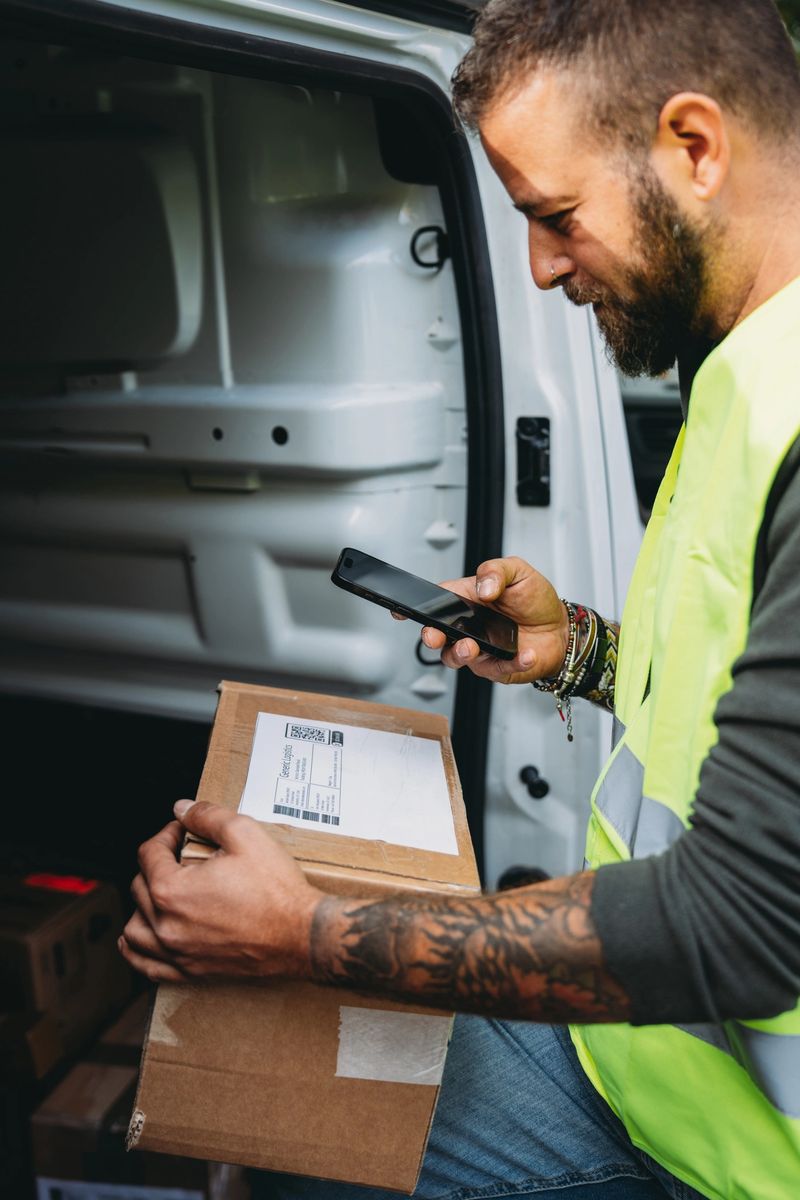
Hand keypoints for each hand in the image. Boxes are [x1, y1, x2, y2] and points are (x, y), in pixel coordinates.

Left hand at [119, 800, 321, 983]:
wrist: (302, 935)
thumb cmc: (276, 889)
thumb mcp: (245, 834)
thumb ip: (207, 816)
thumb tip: (182, 809)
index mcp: (172, 890)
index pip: (149, 854)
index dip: (166, 834)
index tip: (182, 831)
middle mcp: (166, 926)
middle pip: (139, 888)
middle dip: (156, 865)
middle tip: (181, 856)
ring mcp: (177, 953)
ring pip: (134, 930)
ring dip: (142, 907)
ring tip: (161, 894)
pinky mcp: (191, 972)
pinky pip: (147, 965)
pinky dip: (138, 950)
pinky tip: (144, 938)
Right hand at [421, 556, 568, 683]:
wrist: (561, 628)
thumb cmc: (535, 600)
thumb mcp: (518, 571)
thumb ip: (496, 571)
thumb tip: (483, 587)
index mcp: (467, 600)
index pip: (436, 602)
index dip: (415, 607)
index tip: (400, 610)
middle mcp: (468, 627)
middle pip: (437, 635)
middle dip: (430, 637)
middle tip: (434, 636)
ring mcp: (479, 649)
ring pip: (456, 657)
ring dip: (460, 654)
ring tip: (473, 647)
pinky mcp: (496, 668)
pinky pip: (497, 670)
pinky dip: (513, 663)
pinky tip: (526, 654)